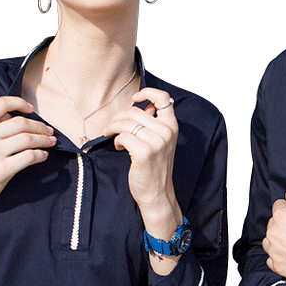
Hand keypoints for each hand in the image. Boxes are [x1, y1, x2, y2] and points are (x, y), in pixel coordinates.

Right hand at [0, 96, 55, 218]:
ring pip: (28, 139)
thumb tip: (13, 117)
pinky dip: (40, 155)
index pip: (0, 103)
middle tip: (49, 131)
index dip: (19, 103)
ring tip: (50, 142)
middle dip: (39, 126)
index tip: (31, 109)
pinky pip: (29, 157)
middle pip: (20, 123)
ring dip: (44, 140)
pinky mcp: (2, 169)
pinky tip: (43, 156)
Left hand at [104, 88, 182, 277]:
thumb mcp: (160, 142)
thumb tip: (141, 105)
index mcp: (172, 127)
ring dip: (114, 128)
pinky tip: (119, 147)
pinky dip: (116, 140)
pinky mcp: (143, 152)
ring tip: (115, 137)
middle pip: (135, 110)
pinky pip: (122, 135)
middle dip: (119, 118)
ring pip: (126, 122)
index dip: (147, 92)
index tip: (135, 97)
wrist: (156, 193)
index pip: (164, 98)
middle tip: (113, 127)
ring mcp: (156, 142)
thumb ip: (153, 123)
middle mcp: (166, 132)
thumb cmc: (155, 167)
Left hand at [263, 190, 285, 285]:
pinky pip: (272, 259)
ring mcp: (274, 251)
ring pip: (269, 241)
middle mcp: (273, 233)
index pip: (278, 206)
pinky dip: (279, 257)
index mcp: (282, 217)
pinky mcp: (277, 266)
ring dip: (278, 240)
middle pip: (273, 223)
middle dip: (283, 225)